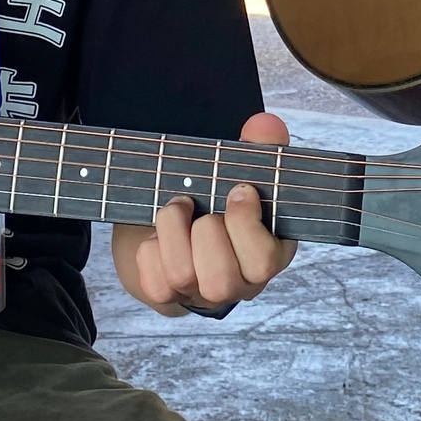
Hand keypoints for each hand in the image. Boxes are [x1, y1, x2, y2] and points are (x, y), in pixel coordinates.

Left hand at [112, 112, 298, 315]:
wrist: (178, 221)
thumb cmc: (219, 195)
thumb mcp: (241, 169)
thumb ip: (259, 145)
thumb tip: (265, 125)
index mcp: (269, 255)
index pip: (263, 261)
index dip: (245, 223)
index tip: (237, 190)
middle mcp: (239, 284)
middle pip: (220, 277)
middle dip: (205, 230)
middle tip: (200, 205)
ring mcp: (202, 294)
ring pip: (182, 275)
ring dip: (172, 230)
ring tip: (177, 207)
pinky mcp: (166, 295)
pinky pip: (154, 280)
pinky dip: (150, 249)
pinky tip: (159, 234)